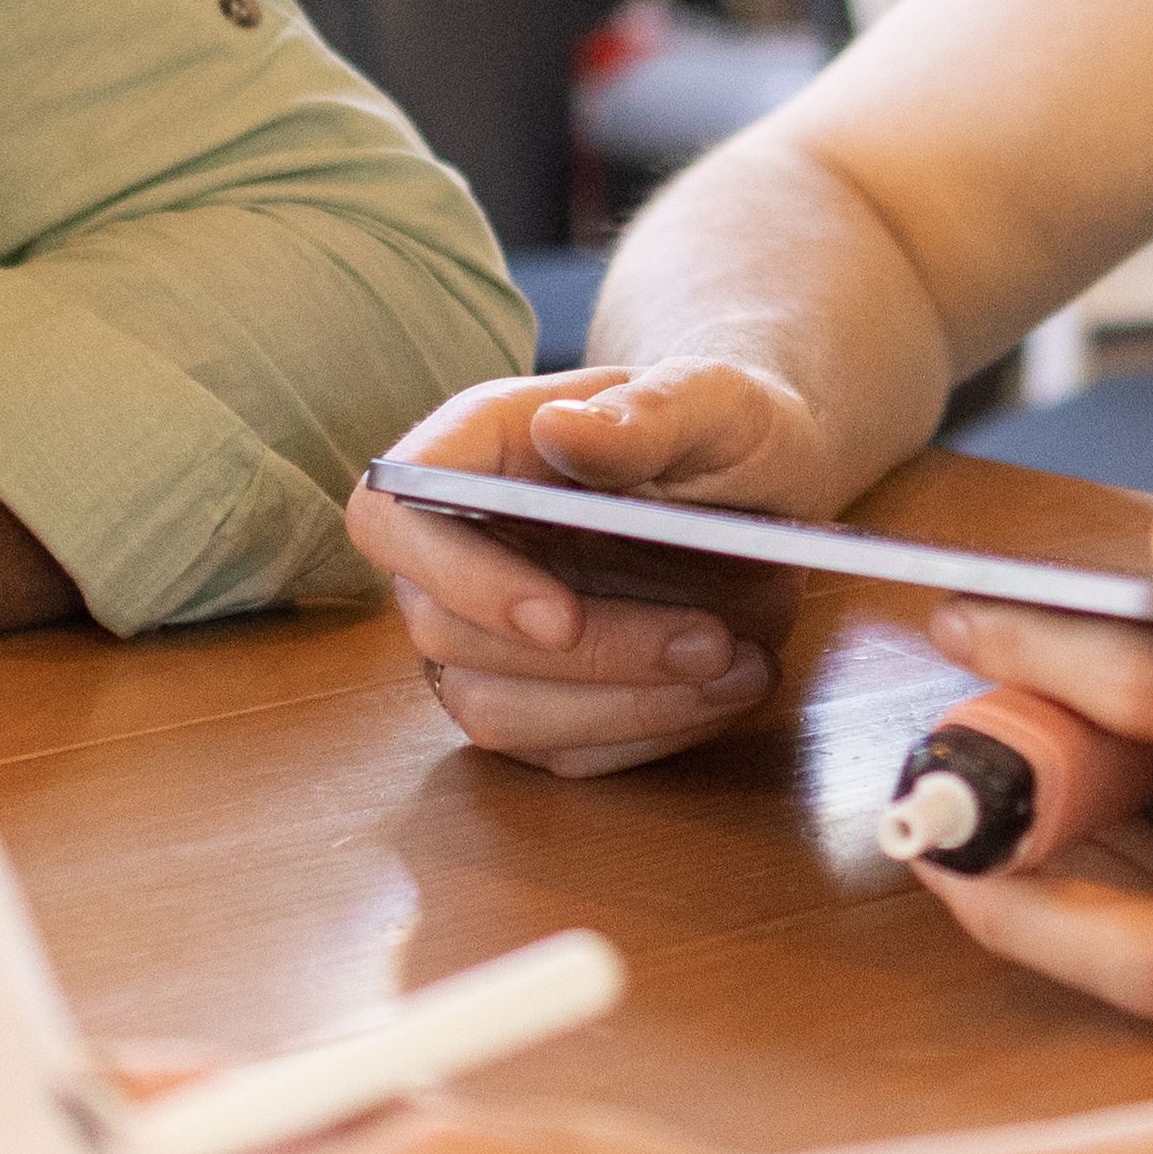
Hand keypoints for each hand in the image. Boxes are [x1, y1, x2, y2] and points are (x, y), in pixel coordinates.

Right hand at [342, 363, 847, 772]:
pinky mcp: (533, 698)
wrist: (763, 490)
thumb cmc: (725, 427)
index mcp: (475, 449)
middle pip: (447, 632)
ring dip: (624, 707)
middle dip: (590, 655)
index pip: (389, 515)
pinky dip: (650, 733)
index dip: (452, 577)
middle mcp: (458, 546)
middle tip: (713, 641)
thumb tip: (559, 427)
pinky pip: (560, 752)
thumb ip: (649, 411)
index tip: (560, 618)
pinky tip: (729, 686)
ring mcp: (485, 632)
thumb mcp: (719, 401)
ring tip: (738, 665)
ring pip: (493, 713)